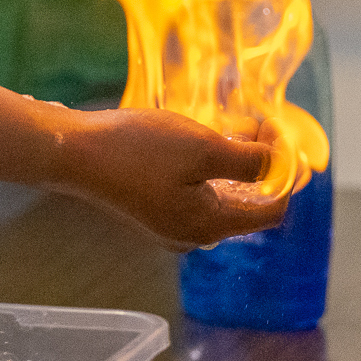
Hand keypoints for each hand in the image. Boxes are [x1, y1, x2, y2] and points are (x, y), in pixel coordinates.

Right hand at [50, 106, 283, 249]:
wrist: (74, 153)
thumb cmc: (137, 149)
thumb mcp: (204, 148)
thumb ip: (249, 161)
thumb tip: (279, 163)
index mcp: (209, 226)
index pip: (272, 208)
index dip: (286, 171)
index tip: (279, 134)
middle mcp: (193, 235)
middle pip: (248, 203)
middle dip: (261, 164)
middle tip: (259, 125)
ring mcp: (171, 226)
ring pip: (222, 196)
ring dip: (235, 163)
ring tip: (234, 127)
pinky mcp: (154, 211)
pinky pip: (197, 193)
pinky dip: (209, 168)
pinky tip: (202, 140)